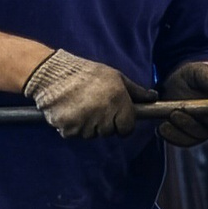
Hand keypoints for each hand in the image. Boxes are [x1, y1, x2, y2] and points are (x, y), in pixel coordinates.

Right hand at [23, 48, 145, 138]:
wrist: (53, 74)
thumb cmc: (87, 74)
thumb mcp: (115, 77)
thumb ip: (135, 91)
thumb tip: (153, 98)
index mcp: (118, 100)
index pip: (127, 128)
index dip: (123, 124)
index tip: (116, 118)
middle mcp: (104, 113)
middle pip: (109, 132)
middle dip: (105, 123)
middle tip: (94, 106)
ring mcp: (86, 123)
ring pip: (93, 134)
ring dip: (88, 125)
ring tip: (80, 106)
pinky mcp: (69, 129)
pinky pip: (75, 134)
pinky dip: (72, 126)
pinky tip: (70, 110)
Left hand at [155, 61, 207, 148]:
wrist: (181, 84)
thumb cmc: (195, 77)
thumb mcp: (200, 72)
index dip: (207, 117)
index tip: (194, 109)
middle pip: (204, 132)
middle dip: (188, 125)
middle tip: (174, 114)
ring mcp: (199, 132)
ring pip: (191, 139)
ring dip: (177, 133)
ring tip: (164, 124)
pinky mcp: (185, 136)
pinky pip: (180, 141)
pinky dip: (170, 137)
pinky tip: (160, 129)